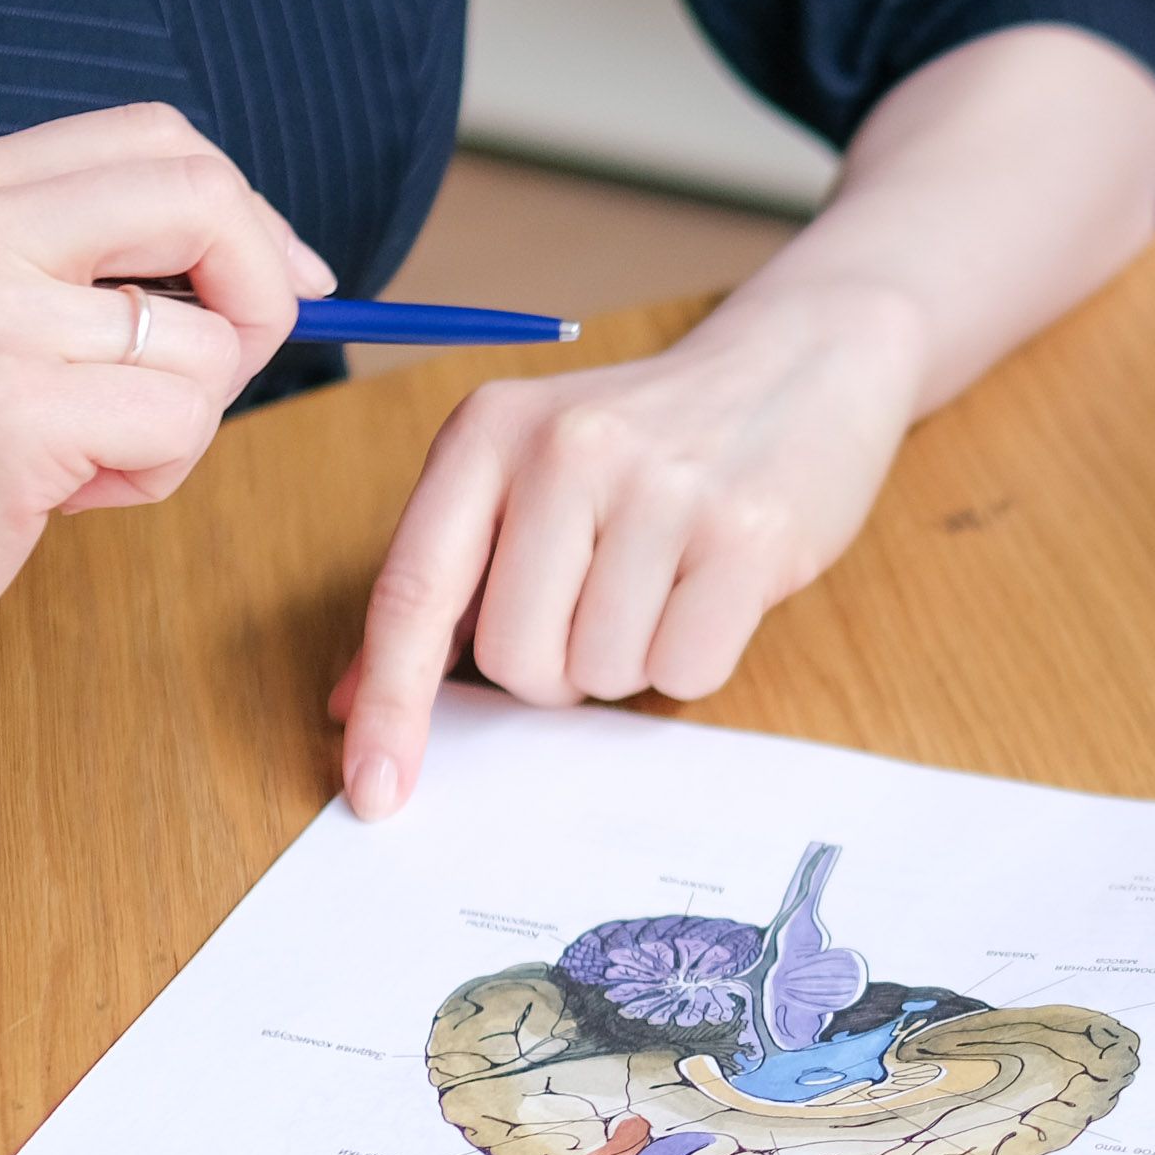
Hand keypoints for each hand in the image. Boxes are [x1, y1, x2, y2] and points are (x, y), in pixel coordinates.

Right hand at [0, 104, 331, 705]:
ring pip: (211, 341)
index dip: (248, 217)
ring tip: (89, 455)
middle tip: (213, 377)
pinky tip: (71, 495)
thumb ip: (101, 266)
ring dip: (188, 420)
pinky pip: (183, 423)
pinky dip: (158, 474)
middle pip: (206, 199)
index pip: (164, 139)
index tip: (275, 292)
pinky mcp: (11, 412)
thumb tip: (286, 265)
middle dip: (258, 298)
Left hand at [329, 282, 923, 812]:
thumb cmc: (650, 438)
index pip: (414, 593)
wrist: (800, 361)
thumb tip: (354, 701)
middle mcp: (566, 450)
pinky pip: (684, 671)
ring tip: (664, 578)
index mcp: (489, 432)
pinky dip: (694, 657)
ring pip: (601, 674)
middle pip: (515, 659)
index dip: (391, 705)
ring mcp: (660, 489)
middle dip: (555, 667)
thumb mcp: (526, 473)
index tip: (375, 793)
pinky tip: (712, 586)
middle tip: (602, 599)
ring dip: (629, 658)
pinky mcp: (744, 535)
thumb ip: (445, 581)